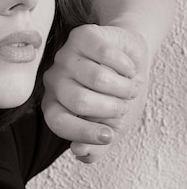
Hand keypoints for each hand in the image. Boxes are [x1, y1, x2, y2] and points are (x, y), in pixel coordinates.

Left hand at [41, 24, 149, 161]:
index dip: (83, 132)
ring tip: (130, 88)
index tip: (109, 135)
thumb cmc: (118, 97)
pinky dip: (126, 66)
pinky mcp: (81, 36)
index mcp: (55, 105)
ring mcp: (65, 56)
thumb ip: (96, 146)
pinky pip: (105, 54)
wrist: (133, 63)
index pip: (58, 122)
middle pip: (79, 100)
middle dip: (111, 108)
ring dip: (123, 87)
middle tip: (124, 106)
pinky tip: (128, 69)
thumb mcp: (112, 127)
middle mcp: (54, 80)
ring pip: (96, 77)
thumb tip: (80, 153)